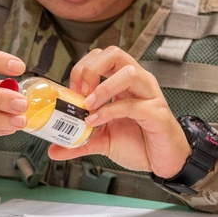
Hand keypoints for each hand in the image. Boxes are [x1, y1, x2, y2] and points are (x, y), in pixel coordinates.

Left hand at [48, 46, 188, 175]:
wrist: (163, 162)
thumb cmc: (139, 143)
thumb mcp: (102, 141)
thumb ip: (79, 142)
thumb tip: (53, 149)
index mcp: (124, 83)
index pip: (102, 57)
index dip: (82, 68)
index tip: (72, 90)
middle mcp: (138, 83)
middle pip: (115, 54)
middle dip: (91, 69)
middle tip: (80, 92)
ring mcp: (150, 95)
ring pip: (129, 72)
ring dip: (103, 87)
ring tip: (88, 105)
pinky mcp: (157, 113)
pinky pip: (133, 104)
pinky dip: (110, 111)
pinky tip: (97, 121)